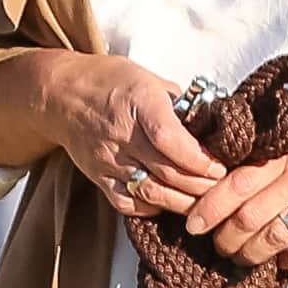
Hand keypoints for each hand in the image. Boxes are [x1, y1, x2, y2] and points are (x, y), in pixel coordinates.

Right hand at [0, 51, 227, 221]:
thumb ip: (181, 103)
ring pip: (152, 193)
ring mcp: (108, 161)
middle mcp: (122, 136)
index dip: (199, 159)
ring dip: (184, 203)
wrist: (61, 95)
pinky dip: (154, 208)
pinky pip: (129, 203)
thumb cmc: (112, 82)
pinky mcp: (99, 178)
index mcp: (139, 104)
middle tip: (226, 189)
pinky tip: (171, 204)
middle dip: (202, 185)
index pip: (170, 140)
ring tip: (207, 203)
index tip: (221, 166)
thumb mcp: (150, 79)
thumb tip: (214, 123)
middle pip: (167, 172)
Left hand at [180, 117, 287, 279]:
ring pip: (276, 238)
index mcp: (287, 151)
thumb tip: (216, 167)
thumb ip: (267, 150)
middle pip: (250, 218)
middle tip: (220, 246)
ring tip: (246, 257)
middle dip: (227, 239)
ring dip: (253, 255)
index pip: (237, 183)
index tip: (193, 225)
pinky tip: (286, 259)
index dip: (210, 208)